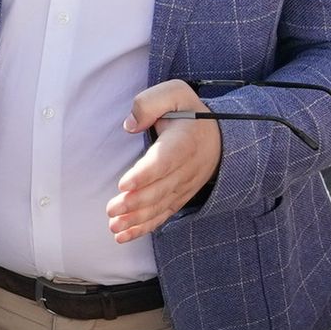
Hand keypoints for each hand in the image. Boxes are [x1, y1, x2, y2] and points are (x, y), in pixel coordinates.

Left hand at [107, 82, 221, 241]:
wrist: (218, 137)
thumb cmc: (188, 112)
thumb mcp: (174, 93)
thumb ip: (150, 103)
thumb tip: (130, 125)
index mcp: (184, 141)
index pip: (164, 161)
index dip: (144, 175)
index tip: (123, 185)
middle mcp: (187, 168)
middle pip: (161, 189)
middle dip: (135, 203)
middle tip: (112, 210)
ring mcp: (185, 186)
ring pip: (160, 206)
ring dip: (136, 219)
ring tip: (114, 226)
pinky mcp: (179, 197)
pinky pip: (163, 215)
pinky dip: (144, 227)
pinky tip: (123, 236)